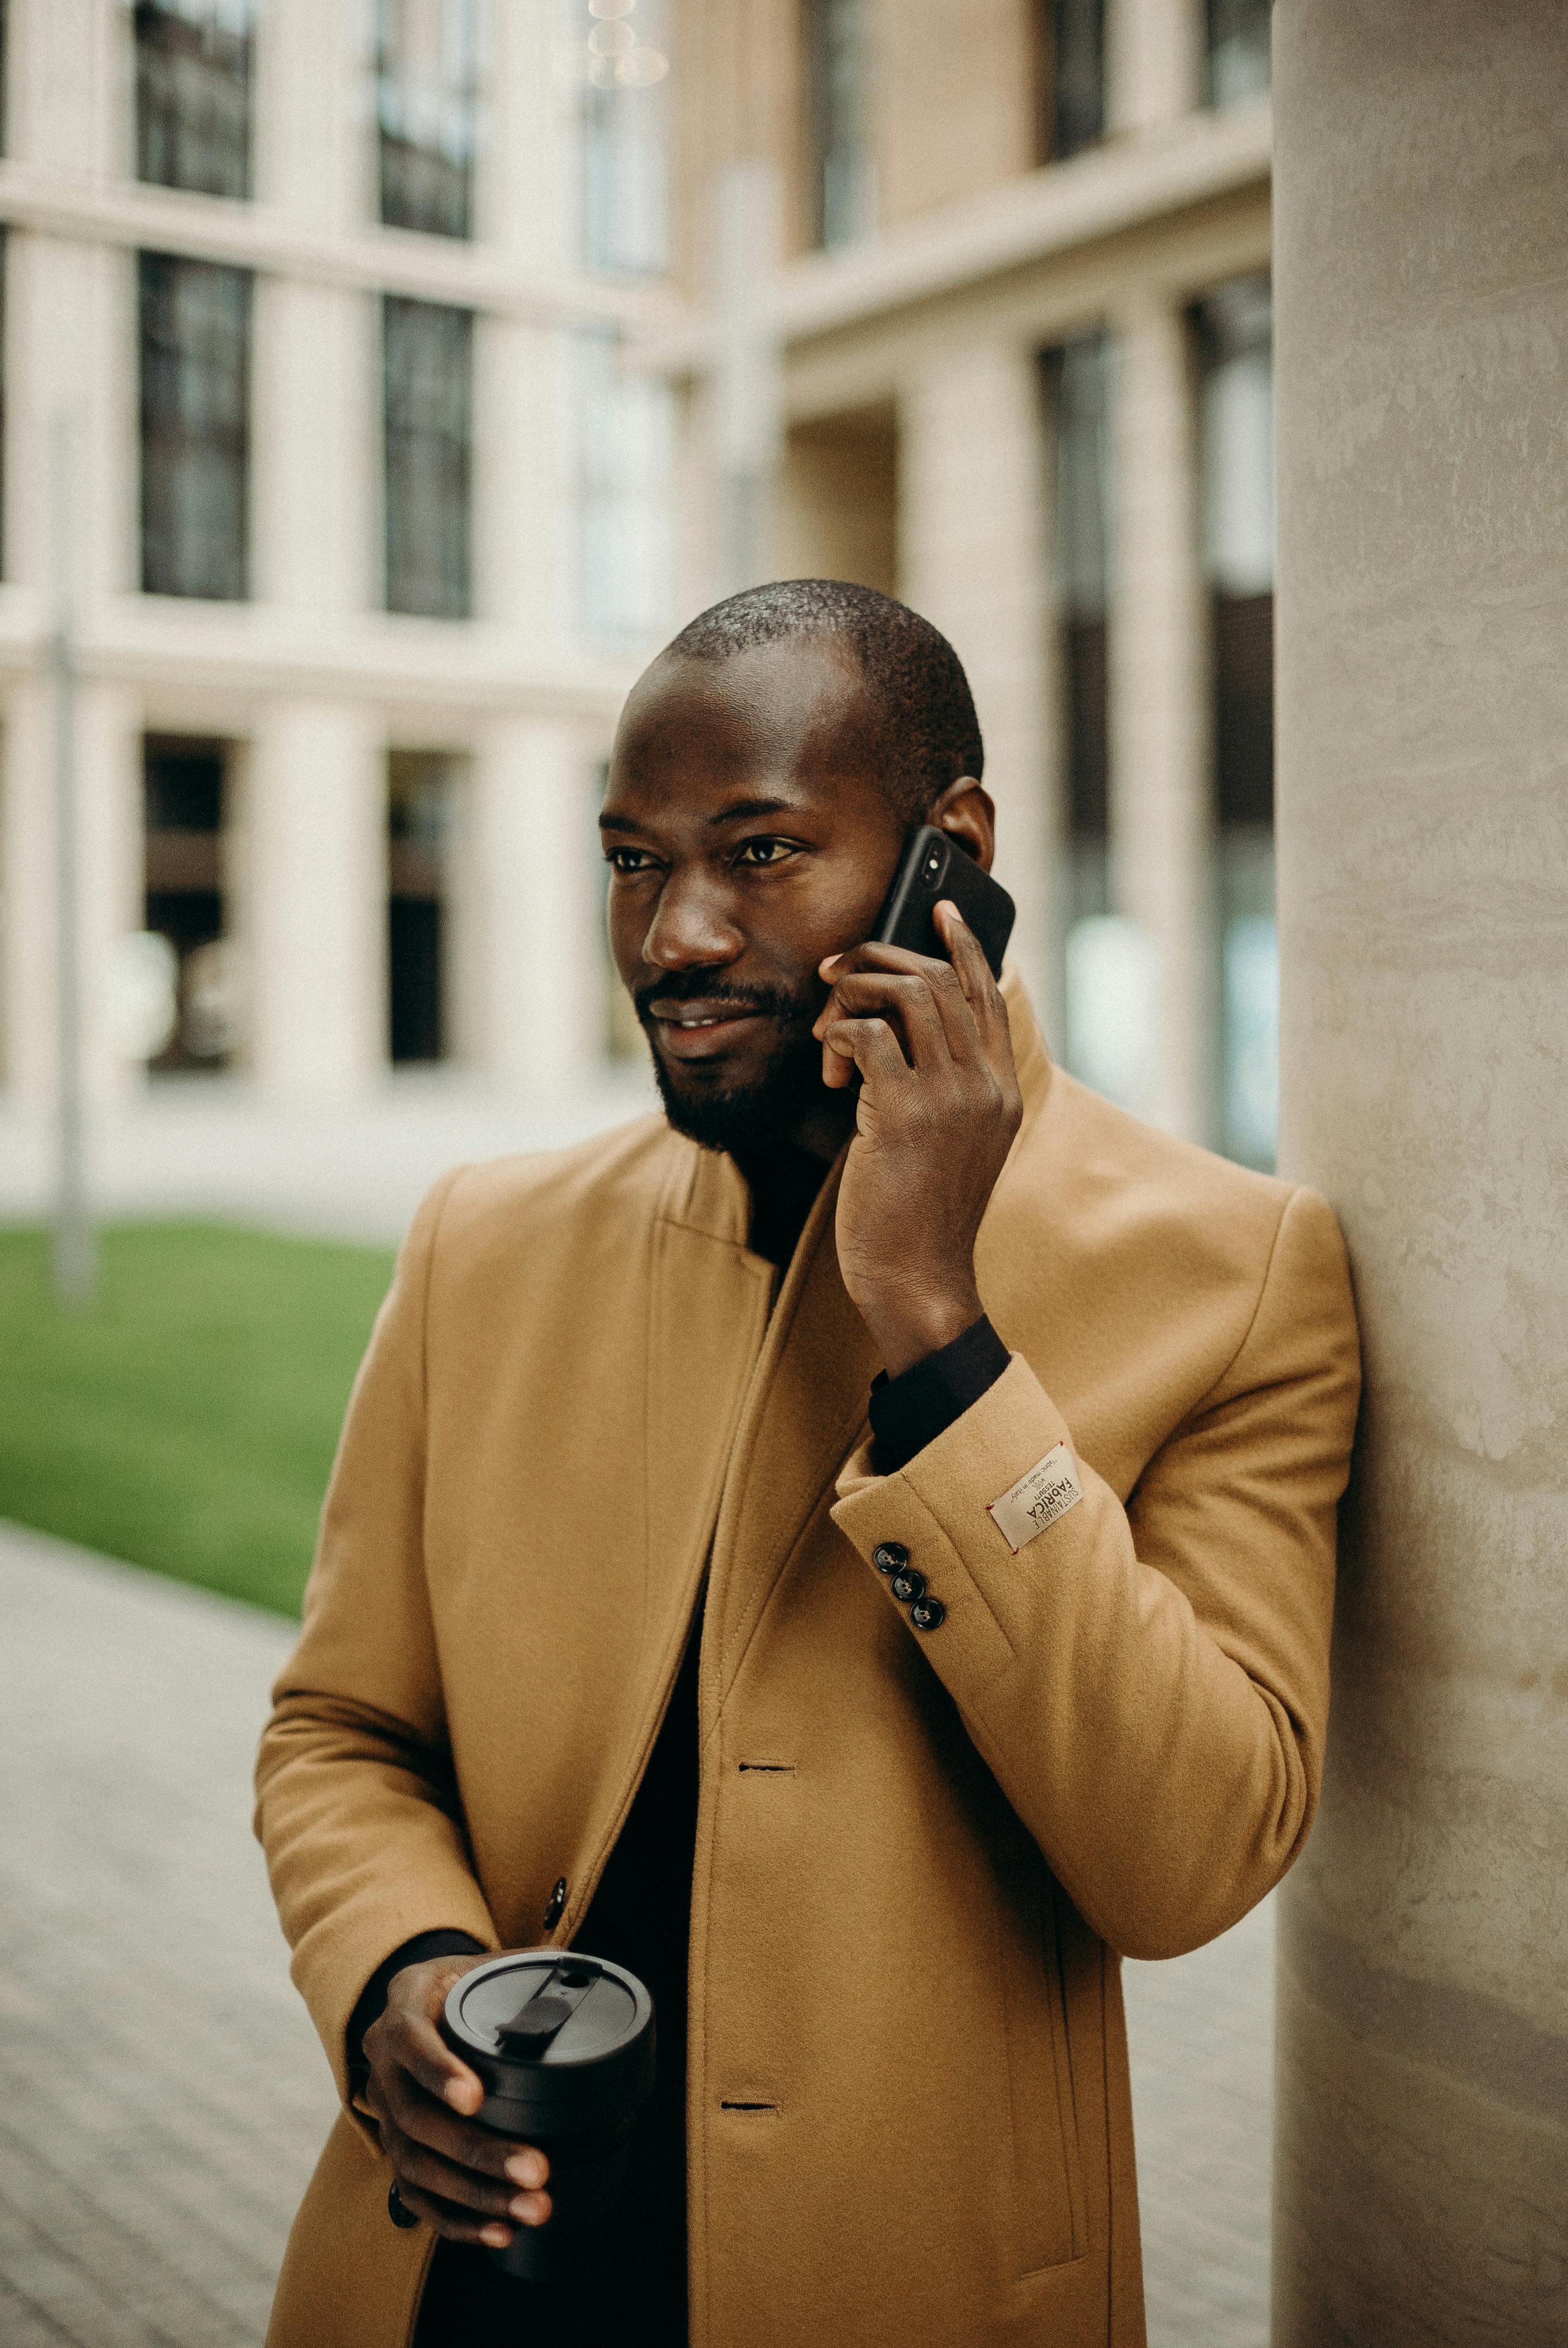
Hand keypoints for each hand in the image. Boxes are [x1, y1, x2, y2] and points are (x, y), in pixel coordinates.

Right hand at [362, 1955, 551, 2248]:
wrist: (422, 2003)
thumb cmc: (464, 1982)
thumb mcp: (486, 1963)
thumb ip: (530, 1969)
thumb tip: (585, 1978)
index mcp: (405, 2004)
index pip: (409, 2039)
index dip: (438, 2072)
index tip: (476, 2098)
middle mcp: (385, 2063)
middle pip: (416, 2117)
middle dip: (476, 2150)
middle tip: (536, 2170)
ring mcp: (385, 2111)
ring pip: (416, 2164)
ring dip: (475, 2194)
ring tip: (529, 2208)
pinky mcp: (396, 2151)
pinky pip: (416, 2195)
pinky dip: (457, 2219)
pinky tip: (498, 2231)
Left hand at [813, 901, 1021, 1377]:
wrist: (919, 1280)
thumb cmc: (919, 1217)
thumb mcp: (949, 1146)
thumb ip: (942, 1091)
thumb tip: (892, 1036)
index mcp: (1001, 1091)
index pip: (988, 994)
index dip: (963, 944)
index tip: (940, 909)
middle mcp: (985, 1086)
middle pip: (943, 979)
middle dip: (881, 958)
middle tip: (834, 968)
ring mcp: (951, 1098)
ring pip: (909, 994)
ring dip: (855, 990)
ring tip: (825, 1019)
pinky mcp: (905, 1114)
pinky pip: (868, 1036)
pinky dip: (839, 1036)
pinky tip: (827, 1067)